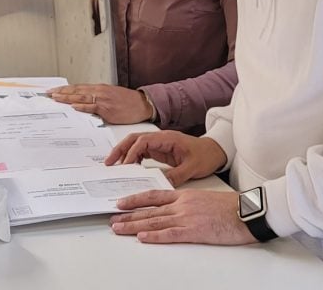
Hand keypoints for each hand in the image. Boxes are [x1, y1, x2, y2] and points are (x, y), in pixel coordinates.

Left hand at [48, 84, 151, 123]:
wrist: (142, 104)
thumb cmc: (127, 102)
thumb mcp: (110, 96)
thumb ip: (97, 99)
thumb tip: (84, 104)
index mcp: (99, 89)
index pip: (78, 87)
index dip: (64, 89)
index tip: (53, 90)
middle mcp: (99, 91)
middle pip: (76, 90)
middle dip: (61, 92)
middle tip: (48, 93)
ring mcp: (102, 99)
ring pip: (81, 97)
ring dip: (67, 97)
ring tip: (55, 97)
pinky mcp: (107, 109)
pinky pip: (92, 107)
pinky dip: (82, 106)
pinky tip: (74, 105)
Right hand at [104, 130, 225, 186]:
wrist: (214, 151)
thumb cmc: (205, 155)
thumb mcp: (192, 167)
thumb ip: (177, 175)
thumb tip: (161, 184)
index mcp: (167, 139)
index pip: (143, 141)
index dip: (131, 153)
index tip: (124, 166)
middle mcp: (161, 138)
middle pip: (134, 138)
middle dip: (120, 149)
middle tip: (108, 162)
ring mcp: (159, 144)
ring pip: (136, 144)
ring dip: (124, 153)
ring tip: (113, 166)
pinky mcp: (160, 150)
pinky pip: (142, 151)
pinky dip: (132, 157)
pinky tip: (127, 168)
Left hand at [110, 189, 256, 244]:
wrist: (247, 211)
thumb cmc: (229, 207)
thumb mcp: (205, 199)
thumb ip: (188, 203)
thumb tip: (174, 210)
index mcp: (184, 195)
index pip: (154, 196)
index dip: (136, 199)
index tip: (121, 202)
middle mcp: (182, 204)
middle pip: (150, 210)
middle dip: (129, 215)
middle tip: (112, 219)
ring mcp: (187, 217)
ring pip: (155, 222)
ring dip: (134, 226)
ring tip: (118, 228)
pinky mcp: (194, 231)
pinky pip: (170, 234)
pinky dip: (154, 237)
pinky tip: (142, 238)